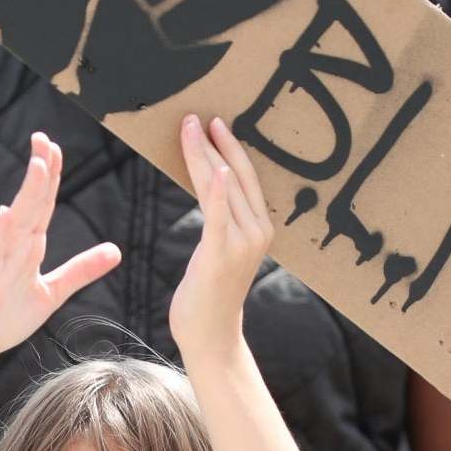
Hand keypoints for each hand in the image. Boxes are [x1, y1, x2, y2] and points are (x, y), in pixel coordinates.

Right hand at [0, 133, 121, 374]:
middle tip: (43, 138)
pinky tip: (7, 216)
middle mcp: (14, 246)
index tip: (55, 147)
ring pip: (16, 222)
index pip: (43, 204)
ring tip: (37, 167)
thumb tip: (116, 250)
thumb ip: (81, 270)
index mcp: (29, 246)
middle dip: (39, 171)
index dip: (51, 176)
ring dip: (26, 195)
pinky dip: (1, 235)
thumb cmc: (8, 316)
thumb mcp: (53, 292)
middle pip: (30, 203)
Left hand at [167, 116, 273, 361]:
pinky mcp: (222, 254)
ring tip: (190, 127)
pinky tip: (213, 167)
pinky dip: (216, 189)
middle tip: (197, 115)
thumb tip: (209, 190)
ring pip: (223, 188)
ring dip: (205, 155)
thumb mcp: (217, 250)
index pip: (244, 177)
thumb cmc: (208, 293)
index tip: (213, 121)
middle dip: (216, 143)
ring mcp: (243, 242)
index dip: (229, 147)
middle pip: (235, 176)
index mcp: (260, 227)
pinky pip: (219, 215)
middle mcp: (258, 230)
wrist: (210, 335)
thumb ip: (220, 222)